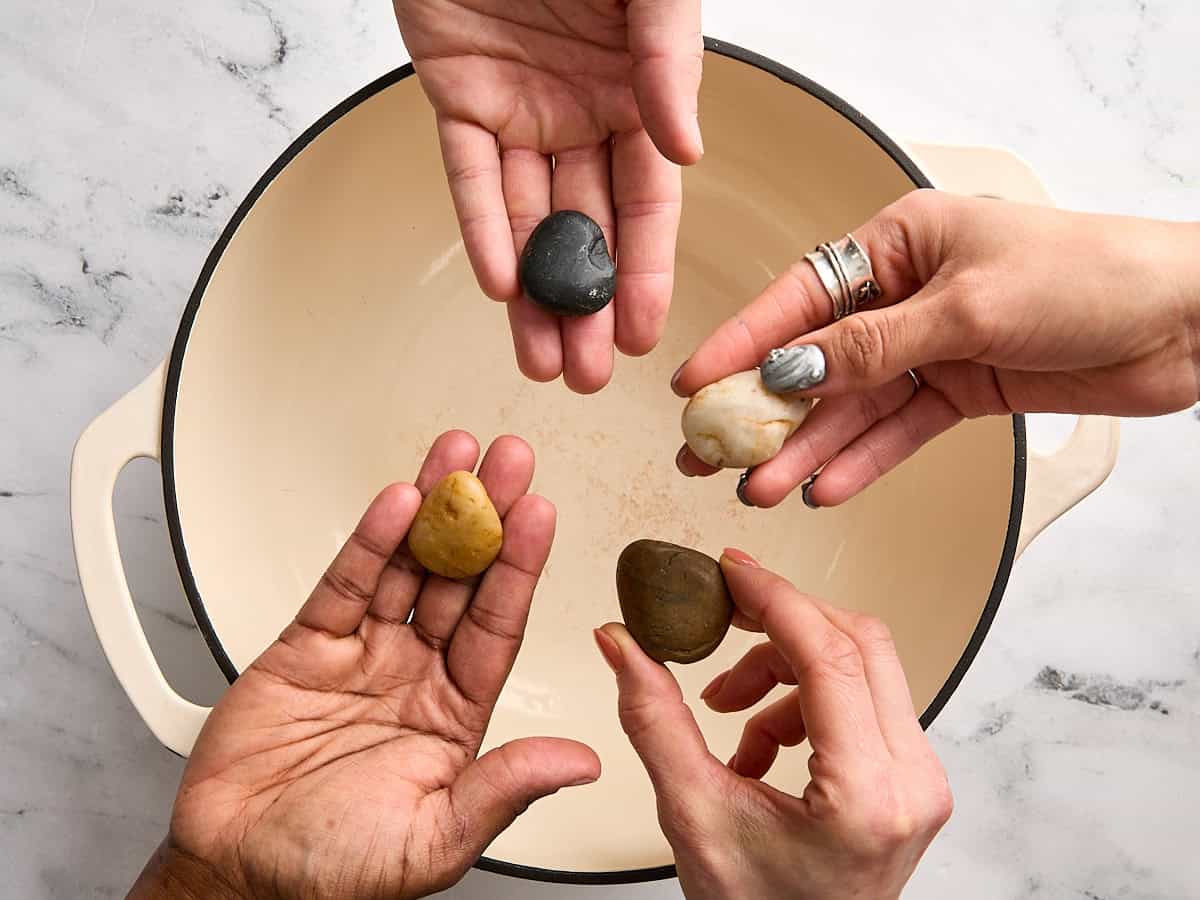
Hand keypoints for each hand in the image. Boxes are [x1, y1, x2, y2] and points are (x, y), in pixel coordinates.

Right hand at [130, 431, 599, 899]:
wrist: (240, 875)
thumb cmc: (335, 871)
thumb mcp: (436, 839)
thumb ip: (505, 788)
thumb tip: (581, 761)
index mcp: (457, 712)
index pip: (499, 624)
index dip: (520, 566)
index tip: (539, 513)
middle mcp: (416, 673)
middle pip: (461, 579)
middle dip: (486, 517)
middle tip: (509, 461)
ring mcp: (364, 654)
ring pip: (407, 565)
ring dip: (433, 508)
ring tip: (458, 456)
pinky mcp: (307, 646)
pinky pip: (346, 583)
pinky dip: (370, 540)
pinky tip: (397, 501)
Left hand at [393, 0, 702, 392]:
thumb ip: (667, 65)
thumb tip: (685, 155)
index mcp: (639, 93)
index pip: (647, 203)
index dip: (645, 273)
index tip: (644, 338)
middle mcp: (582, 113)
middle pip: (586, 229)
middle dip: (586, 306)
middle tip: (586, 377)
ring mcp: (520, 109)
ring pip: (526, 218)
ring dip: (534, 292)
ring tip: (541, 361)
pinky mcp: (457, 94)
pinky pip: (469, 174)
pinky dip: (481, 227)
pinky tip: (500, 286)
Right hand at [594, 548, 951, 899]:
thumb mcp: (693, 815)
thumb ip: (654, 720)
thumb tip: (622, 645)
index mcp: (868, 795)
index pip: (830, 656)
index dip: (775, 599)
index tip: (730, 571)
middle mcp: (913, 781)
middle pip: (858, 644)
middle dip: (781, 623)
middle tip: (724, 612)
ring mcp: (919, 779)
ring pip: (861, 666)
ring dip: (785, 668)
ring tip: (727, 711)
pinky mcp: (909, 777)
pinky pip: (861, 699)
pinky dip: (801, 701)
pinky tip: (757, 746)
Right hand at [673, 191, 1199, 506]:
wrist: (1188, 319)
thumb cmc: (1089, 275)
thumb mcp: (968, 306)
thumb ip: (875, 346)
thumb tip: (792, 370)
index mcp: (899, 243)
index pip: (799, 297)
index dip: (741, 343)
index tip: (693, 384)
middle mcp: (906, 293)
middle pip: (814, 359)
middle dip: (761, 409)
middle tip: (709, 453)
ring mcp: (932, 345)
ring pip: (852, 405)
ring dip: (808, 448)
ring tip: (759, 488)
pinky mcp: (963, 390)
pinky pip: (899, 430)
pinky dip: (865, 460)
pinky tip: (826, 486)